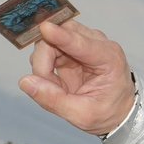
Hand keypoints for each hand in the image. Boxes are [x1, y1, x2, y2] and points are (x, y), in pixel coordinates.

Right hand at [18, 18, 135, 134]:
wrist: (118, 110)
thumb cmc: (107, 112)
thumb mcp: (82, 115)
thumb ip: (54, 100)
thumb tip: (25, 81)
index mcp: (109, 59)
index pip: (81, 43)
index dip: (61, 36)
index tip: (45, 28)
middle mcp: (97, 43)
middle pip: (61, 34)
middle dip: (45, 58)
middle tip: (47, 84)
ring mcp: (83, 41)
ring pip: (50, 39)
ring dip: (44, 63)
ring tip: (57, 87)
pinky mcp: (71, 46)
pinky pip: (48, 48)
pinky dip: (45, 65)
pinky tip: (56, 81)